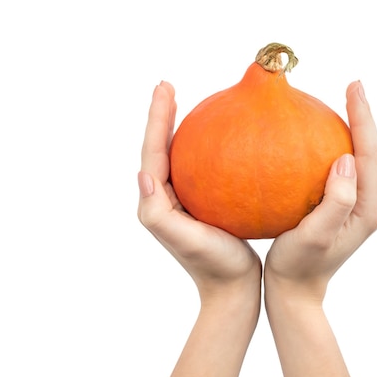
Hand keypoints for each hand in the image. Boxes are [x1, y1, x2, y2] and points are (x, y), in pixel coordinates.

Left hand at [137, 81, 260, 299]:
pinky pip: (200, 169)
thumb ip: (157, 211)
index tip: (164, 88)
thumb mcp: (184, 239)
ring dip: (176, 128)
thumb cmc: (211, 265)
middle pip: (160, 147)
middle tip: (169, 87)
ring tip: (186, 104)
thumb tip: (143, 174)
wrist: (233, 289)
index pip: (152, 151)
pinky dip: (204, 149)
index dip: (156, 118)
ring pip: (178, 156)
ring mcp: (183, 200)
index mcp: (156, 200)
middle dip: (162, 116)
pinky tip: (225, 140)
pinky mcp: (202, 204)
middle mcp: (165, 197)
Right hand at [265, 80, 376, 301]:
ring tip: (340, 102)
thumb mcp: (316, 236)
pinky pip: (340, 170)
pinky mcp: (339, 207)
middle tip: (353, 85)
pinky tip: (314, 137)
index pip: (371, 154)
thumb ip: (336, 200)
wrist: (294, 292)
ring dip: (352, 129)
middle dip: (363, 117)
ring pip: (358, 159)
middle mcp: (366, 204)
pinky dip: (333, 146)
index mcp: (367, 208)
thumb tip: (345, 158)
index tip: (355, 86)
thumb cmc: (299, 267)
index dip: (364, 118)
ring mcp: (354, 206)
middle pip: (370, 152)